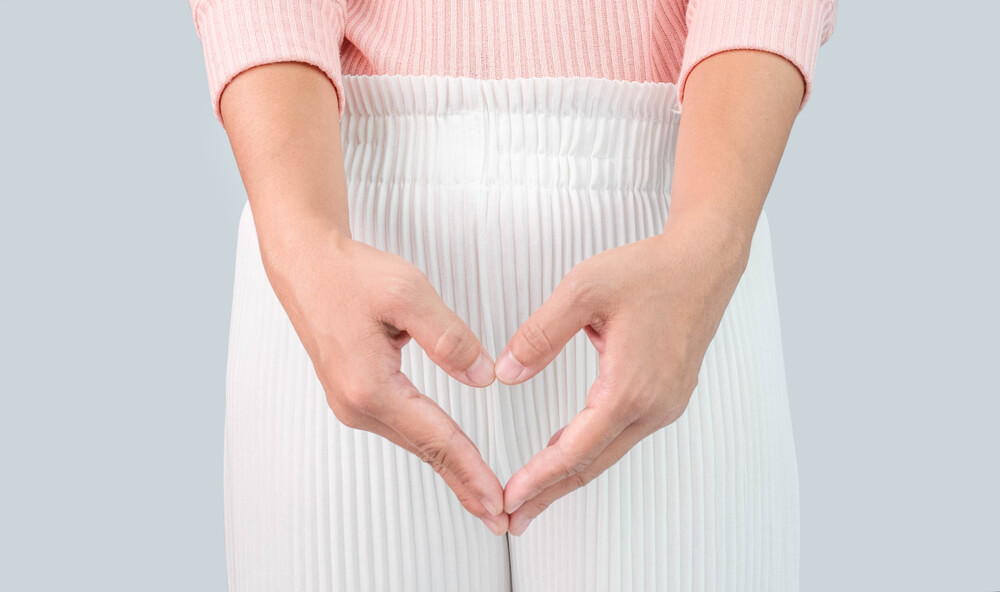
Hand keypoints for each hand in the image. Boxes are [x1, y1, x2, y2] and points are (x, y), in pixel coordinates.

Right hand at [259, 222, 509, 534]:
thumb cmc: (350, 275)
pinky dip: (432, 447)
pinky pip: (403, 429)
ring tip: (482, 494)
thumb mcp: (408, 293)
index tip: (496, 499)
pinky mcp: (356, 395)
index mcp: (370, 385)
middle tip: (499, 517)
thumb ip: (449, 338)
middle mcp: (357, 403)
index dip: (470, 470)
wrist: (307, 266)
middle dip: (464, 484)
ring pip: (415, 443)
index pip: (435, 437)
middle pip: (425, 451)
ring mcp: (353, 403)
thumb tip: (483, 377)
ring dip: (450, 469)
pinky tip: (450, 458)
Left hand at [493, 213, 752, 535]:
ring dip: (568, 475)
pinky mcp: (667, 397)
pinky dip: (589, 451)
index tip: (509, 498)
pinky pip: (621, 435)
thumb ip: (541, 334)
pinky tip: (564, 452)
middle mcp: (653, 404)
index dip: (538, 478)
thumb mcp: (583, 289)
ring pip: (607, 453)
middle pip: (592, 464)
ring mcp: (664, 404)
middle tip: (513, 519)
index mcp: (631, 385)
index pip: (575, 449)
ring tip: (532, 495)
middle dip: (549, 493)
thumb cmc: (650, 270)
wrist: (704, 262)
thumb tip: (507, 373)